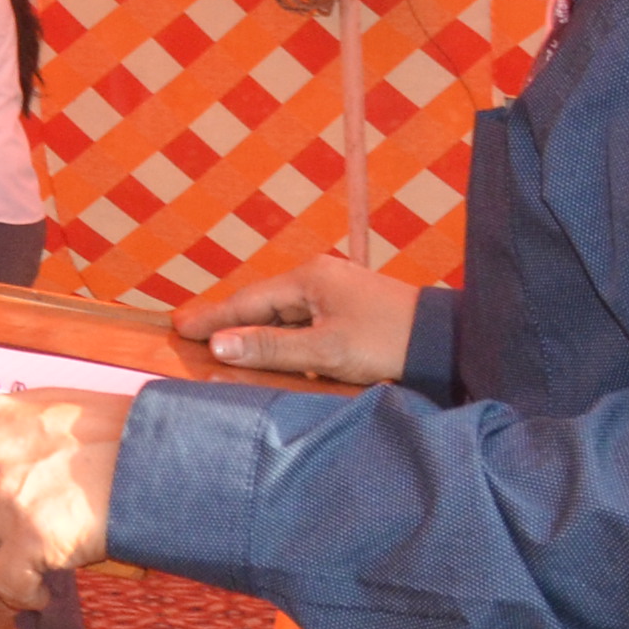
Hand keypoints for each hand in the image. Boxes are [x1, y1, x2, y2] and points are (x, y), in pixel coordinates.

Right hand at [175, 253, 420, 385]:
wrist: (449, 344)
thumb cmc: (387, 343)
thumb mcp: (325, 351)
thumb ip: (270, 348)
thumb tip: (219, 346)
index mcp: (310, 278)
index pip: (247, 301)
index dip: (212, 317)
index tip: (178, 326)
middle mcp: (320, 278)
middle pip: (262, 305)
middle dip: (228, 321)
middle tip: (190, 333)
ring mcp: (337, 292)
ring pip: (283, 315)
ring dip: (255, 332)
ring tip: (222, 345)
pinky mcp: (351, 311)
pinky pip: (304, 323)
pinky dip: (282, 337)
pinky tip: (271, 350)